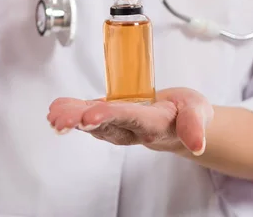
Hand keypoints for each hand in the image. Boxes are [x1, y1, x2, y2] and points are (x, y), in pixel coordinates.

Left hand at [47, 88, 213, 155]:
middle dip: (80, 121)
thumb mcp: (198, 112)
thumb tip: (198, 145)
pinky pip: (87, 115)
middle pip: (103, 124)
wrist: (179, 120)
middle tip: (61, 120)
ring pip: (91, 122)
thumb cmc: (188, 112)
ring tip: (53, 114)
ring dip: (70, 118)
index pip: (129, 119)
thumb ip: (195, 126)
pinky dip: (71, 111)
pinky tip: (56, 108)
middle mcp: (131, 128)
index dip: (109, 117)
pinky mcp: (108, 117)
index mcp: (152, 124)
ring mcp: (117, 125)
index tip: (90, 117)